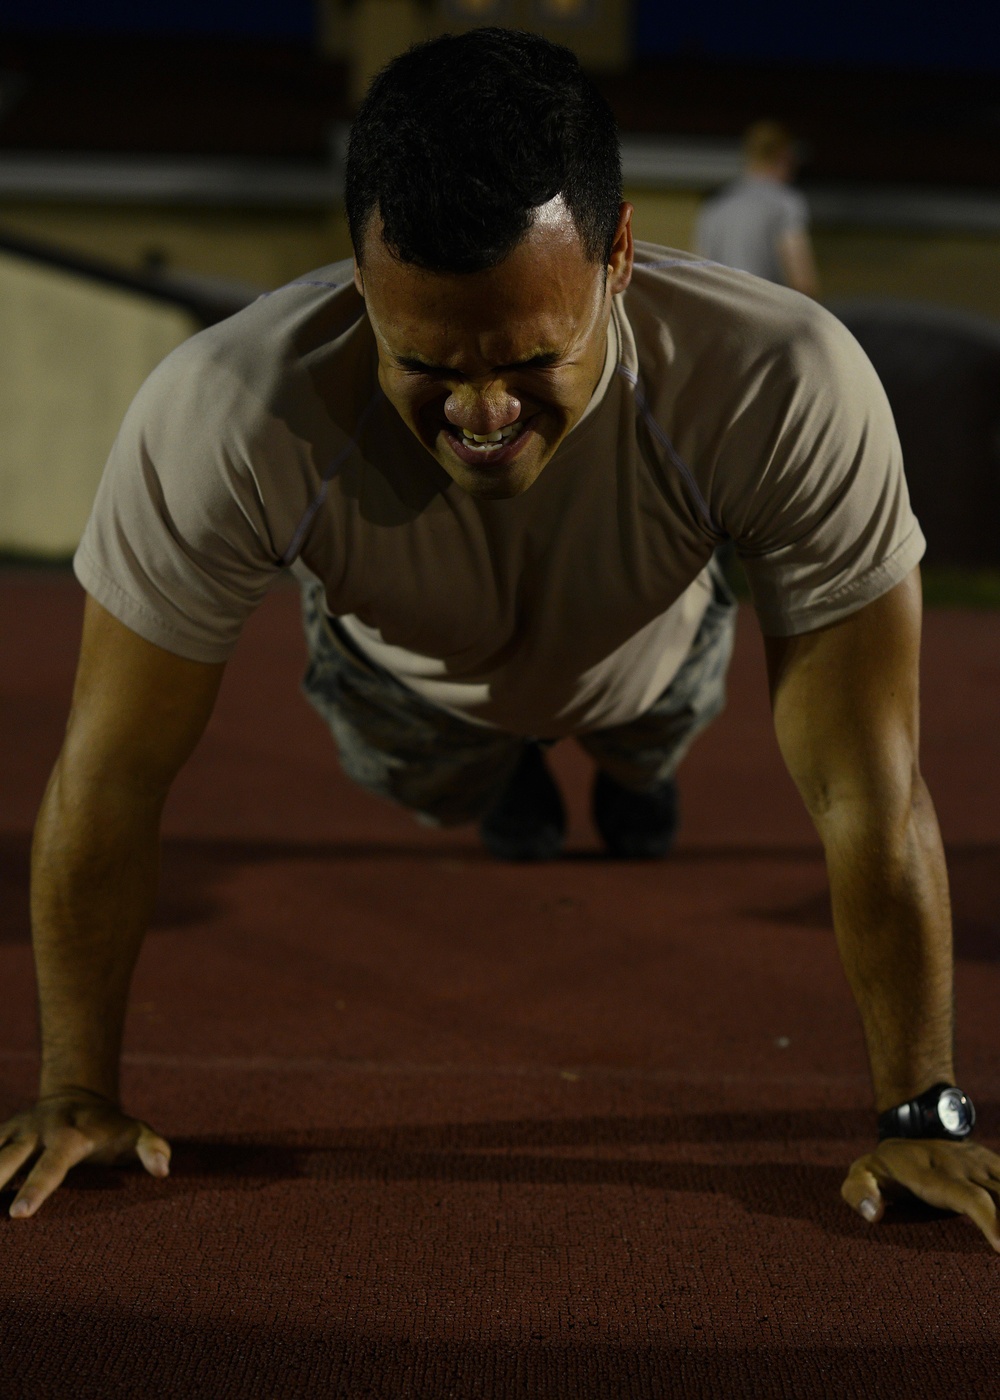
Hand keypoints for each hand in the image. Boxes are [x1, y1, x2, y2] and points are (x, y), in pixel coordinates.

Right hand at [0, 1090, 170, 1218]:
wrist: (80, 1093)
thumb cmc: (111, 1127)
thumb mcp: (136, 1132)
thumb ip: (152, 1148)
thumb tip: (164, 1169)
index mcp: (70, 1136)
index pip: (52, 1165)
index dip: (37, 1187)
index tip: (20, 1212)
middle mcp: (37, 1132)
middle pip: (7, 1158)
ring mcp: (15, 1132)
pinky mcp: (1, 1135)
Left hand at [842, 1138, 999, 1250]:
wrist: (911, 1125)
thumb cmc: (885, 1167)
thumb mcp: (862, 1174)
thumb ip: (860, 1192)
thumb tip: (873, 1214)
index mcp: (935, 1175)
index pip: (970, 1198)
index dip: (991, 1220)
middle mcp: (965, 1168)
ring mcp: (983, 1164)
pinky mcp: (995, 1165)